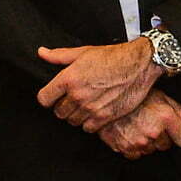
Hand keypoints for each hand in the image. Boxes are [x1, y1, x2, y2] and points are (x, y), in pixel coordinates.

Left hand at [36, 40, 161, 130]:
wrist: (138, 65)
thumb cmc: (112, 56)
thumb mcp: (82, 52)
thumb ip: (59, 56)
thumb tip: (42, 53)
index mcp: (68, 79)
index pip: (44, 99)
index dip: (47, 97)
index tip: (52, 96)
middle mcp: (77, 95)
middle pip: (58, 112)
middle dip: (62, 106)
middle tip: (71, 99)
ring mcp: (91, 108)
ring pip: (72, 121)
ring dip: (76, 115)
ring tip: (84, 105)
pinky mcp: (105, 117)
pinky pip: (88, 128)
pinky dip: (89, 123)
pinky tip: (94, 112)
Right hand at [96, 89, 180, 158]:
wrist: (103, 95)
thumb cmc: (134, 94)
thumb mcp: (161, 97)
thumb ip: (180, 112)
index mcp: (164, 117)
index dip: (180, 134)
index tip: (174, 129)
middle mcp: (153, 132)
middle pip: (167, 146)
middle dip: (162, 136)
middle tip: (149, 122)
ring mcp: (137, 142)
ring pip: (151, 151)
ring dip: (147, 142)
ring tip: (137, 125)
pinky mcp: (123, 147)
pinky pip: (136, 155)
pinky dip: (133, 147)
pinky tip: (129, 133)